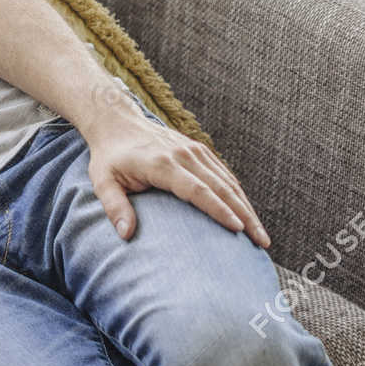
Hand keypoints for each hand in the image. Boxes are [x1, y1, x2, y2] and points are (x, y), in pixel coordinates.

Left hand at [84, 112, 269, 247]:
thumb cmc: (108, 157)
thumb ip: (114, 207)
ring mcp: (194, 150)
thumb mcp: (102, 181)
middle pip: (221, 188)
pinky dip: (239, 194)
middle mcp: (183, 155)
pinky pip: (224, 174)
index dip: (218, 210)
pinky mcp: (199, 150)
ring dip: (247, 208)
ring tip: (261, 235)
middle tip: (261, 243)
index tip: (238, 229)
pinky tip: (248, 214)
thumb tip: (126, 235)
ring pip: (228, 181)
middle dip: (244, 215)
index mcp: (162, 164)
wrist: (117, 122)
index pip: (197, 190)